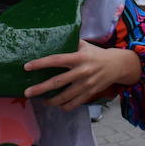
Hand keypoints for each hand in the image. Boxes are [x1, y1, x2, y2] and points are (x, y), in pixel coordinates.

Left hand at [23, 41, 141, 110]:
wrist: (117, 65)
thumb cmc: (97, 54)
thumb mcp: (85, 45)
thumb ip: (70, 44)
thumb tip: (52, 39)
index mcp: (79, 57)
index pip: (56, 60)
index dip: (41, 63)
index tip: (27, 66)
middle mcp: (82, 72)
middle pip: (57, 82)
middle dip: (40, 88)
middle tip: (27, 92)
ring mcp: (86, 85)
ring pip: (65, 97)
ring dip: (51, 100)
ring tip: (42, 101)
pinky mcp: (90, 93)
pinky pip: (74, 103)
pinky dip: (64, 106)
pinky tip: (57, 105)